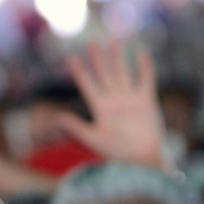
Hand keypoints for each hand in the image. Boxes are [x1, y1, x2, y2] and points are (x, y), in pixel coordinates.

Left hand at [56, 42, 166, 168]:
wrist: (141, 161)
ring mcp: (130, 100)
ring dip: (118, 59)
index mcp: (100, 109)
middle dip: (98, 60)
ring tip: (114, 42)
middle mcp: (114, 102)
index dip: (79, 71)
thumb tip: (57, 118)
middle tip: (91, 44)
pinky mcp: (146, 101)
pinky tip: (142, 53)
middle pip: (104, 75)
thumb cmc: (117, 154)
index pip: (87, 85)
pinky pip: (145, 80)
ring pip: (122, 73)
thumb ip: (76, 128)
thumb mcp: (94, 140)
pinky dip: (145, 67)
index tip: (71, 57)